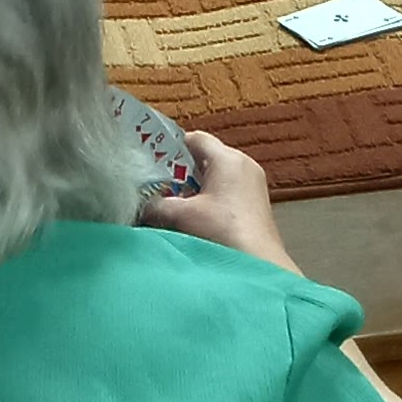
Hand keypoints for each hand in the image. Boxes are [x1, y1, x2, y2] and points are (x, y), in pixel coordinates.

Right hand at [144, 129, 299, 269]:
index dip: (172, 147)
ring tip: (175, 205)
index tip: (154, 161)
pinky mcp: (256, 204)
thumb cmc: (223, 232)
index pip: (196, 139)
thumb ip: (157, 206)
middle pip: (206, 158)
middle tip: (159, 186)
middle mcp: (244, 165)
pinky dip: (211, 200)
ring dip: (196, 189)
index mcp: (228, 159)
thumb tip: (143, 206)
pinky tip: (197, 220)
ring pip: (217, 176)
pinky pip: (229, 191)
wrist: (258, 262)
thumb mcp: (182, 216)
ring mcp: (253, 185)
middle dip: (182, 171)